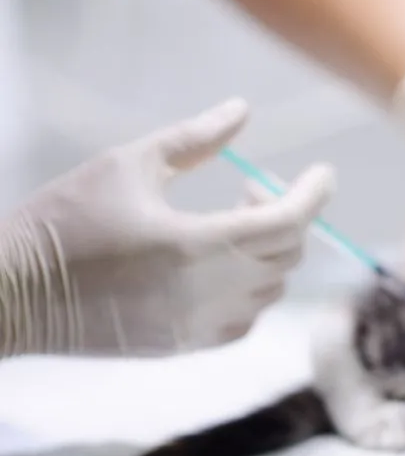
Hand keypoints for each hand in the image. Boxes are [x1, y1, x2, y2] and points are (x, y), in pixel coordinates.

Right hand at [0, 98, 333, 356]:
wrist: (16, 295)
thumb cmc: (67, 220)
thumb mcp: (127, 164)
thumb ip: (193, 140)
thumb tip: (242, 111)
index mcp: (198, 244)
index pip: (287, 221)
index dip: (314, 194)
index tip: (323, 173)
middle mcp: (211, 291)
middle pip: (287, 253)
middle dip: (286, 215)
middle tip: (251, 189)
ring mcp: (203, 325)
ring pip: (272, 287)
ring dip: (269, 250)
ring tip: (232, 222)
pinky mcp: (189, 345)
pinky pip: (248, 317)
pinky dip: (253, 288)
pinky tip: (223, 266)